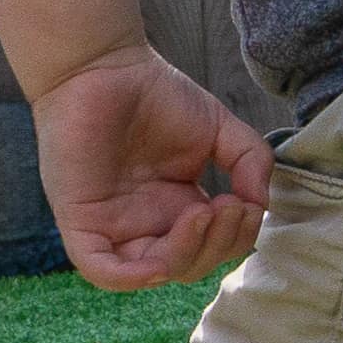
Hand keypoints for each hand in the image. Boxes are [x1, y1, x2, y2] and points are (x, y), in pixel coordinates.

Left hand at [32, 44, 271, 289]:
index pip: (212, 247)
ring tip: (206, 212)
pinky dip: (134, 277)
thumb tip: (262, 205)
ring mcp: (112, 225)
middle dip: (219, 244)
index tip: (247, 201)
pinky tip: (163, 256)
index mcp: (175, 207)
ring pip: (152, 273)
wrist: (102, 65)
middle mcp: (145, 222)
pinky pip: (103, 271)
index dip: (236, 237)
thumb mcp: (220, 130)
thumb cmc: (154, 92)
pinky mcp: (80, 221)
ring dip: (188, 255)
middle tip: (230, 205)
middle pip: (188, 266)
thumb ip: (250, 163)